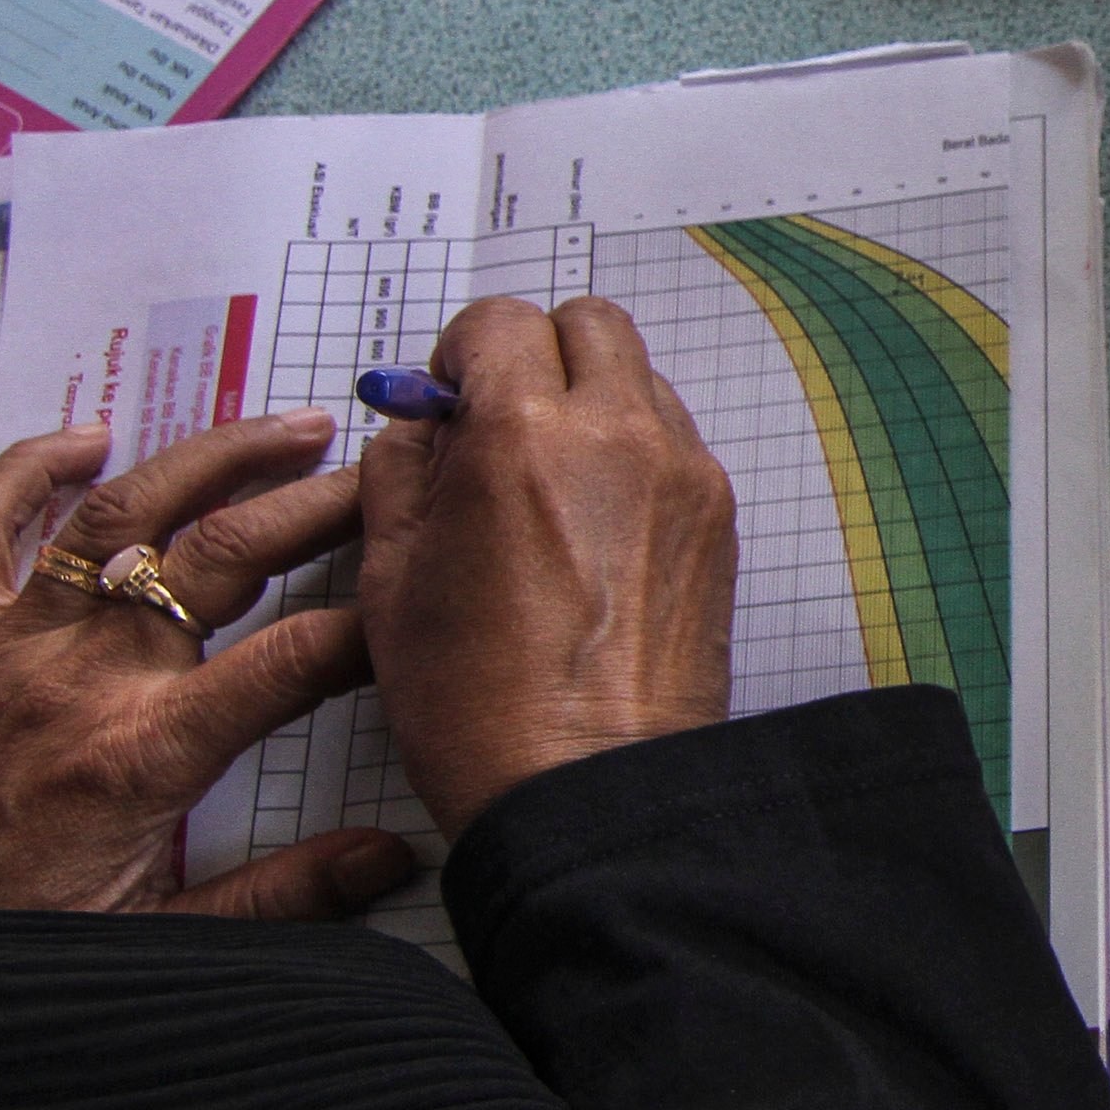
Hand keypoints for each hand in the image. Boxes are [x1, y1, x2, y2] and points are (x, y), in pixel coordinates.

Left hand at [0, 410, 405, 915]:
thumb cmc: (13, 934)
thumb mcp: (161, 933)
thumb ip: (283, 892)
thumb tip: (388, 856)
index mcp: (147, 754)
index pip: (292, 660)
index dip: (367, 625)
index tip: (408, 602)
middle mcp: (85, 677)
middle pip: (223, 556)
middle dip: (314, 505)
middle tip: (373, 476)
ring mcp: (11, 641)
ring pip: (123, 514)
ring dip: (211, 458)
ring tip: (283, 431)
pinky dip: (31, 469)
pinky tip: (88, 440)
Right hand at [355, 296, 736, 839]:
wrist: (587, 787)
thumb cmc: (479, 704)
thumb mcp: (392, 576)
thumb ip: (403, 468)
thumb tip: (424, 421)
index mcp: (523, 436)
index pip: (500, 322)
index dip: (462, 356)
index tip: (447, 401)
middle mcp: (618, 435)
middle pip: (588, 324)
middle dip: (537, 354)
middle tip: (500, 421)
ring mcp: (682, 473)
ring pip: (638, 378)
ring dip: (591, 401)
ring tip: (548, 486)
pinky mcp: (717, 518)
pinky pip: (674, 443)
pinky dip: (633, 455)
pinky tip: (593, 529)